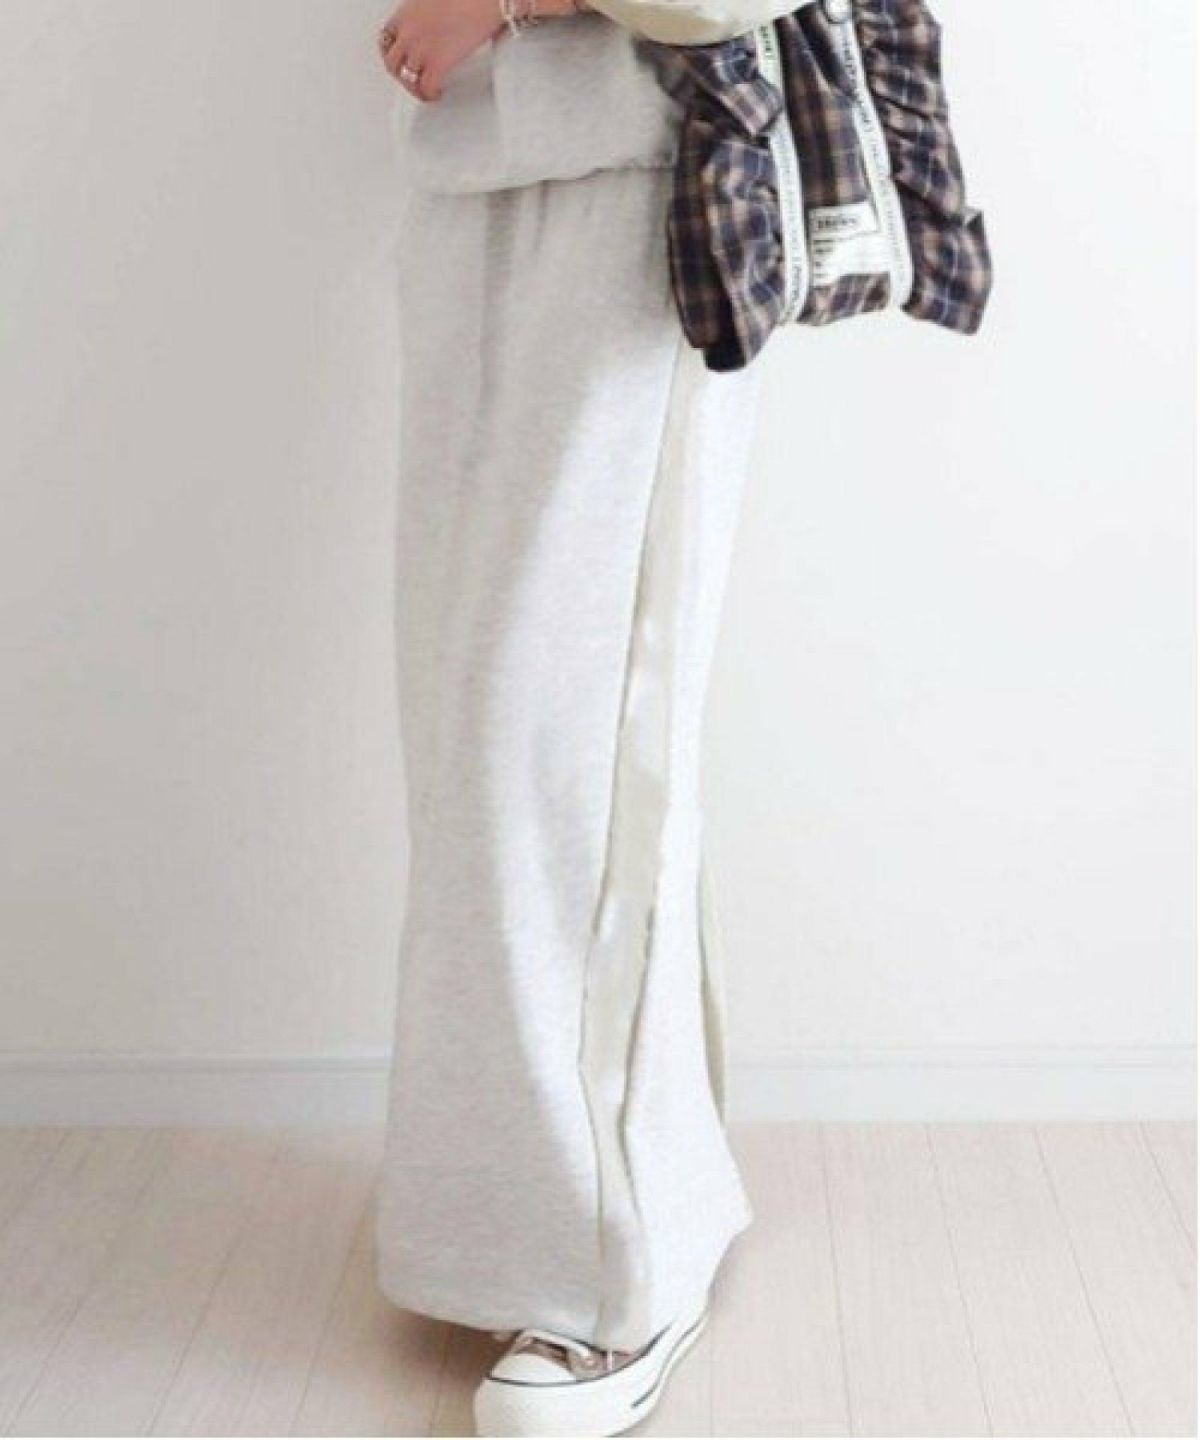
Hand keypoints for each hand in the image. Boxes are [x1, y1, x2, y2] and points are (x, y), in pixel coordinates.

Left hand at [377, 0, 503, 102]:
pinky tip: (437, 93)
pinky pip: (426, 88)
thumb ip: (426, 13)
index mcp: (406, 13)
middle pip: (392, 62)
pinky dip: (430, 94)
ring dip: (415, 88)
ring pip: (407, 79)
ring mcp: (420, 48)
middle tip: (411, 79)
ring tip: (425, 90)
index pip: (386, 38)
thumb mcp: (434, 0)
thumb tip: (433, 24)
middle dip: (401, 74)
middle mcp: (408, 31)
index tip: (399, 58)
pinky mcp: (437, 63)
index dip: (391, 52)